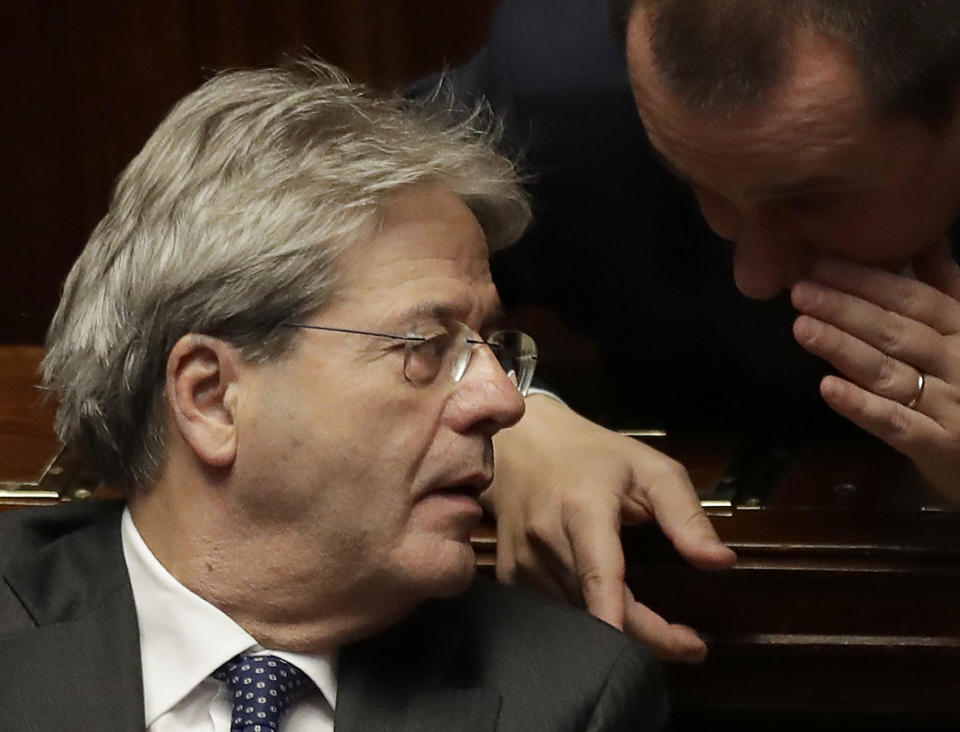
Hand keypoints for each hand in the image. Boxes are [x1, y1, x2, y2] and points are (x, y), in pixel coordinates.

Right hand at [484, 394, 736, 662]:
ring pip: (576, 619)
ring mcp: (522, 561)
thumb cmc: (593, 456)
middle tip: (690, 646)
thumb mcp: (651, 471)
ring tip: (658, 631)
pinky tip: (611, 616)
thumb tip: (721, 562)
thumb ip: (686, 516)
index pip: (600, 573)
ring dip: (618, 634)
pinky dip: (587, 622)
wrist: (524, 446)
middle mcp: (546, 539)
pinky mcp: (510, 576)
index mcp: (583, 509)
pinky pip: (555, 613)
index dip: (621, 616)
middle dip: (648, 637)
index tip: (663, 647)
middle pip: (597, 609)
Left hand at [791, 242, 959, 500]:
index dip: (866, 280)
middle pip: (896, 332)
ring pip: (889, 373)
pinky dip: (861, 406)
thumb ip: (946, 287)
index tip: (820, 265)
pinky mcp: (939, 446)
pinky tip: (827, 388)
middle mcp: (959, 362)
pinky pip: (896, 423)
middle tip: (800, 292)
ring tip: (803, 328)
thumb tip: (925, 238)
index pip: (913, 299)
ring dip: (844, 349)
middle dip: (846, 310)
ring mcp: (951, 406)